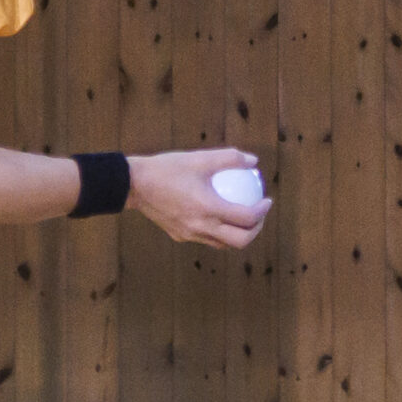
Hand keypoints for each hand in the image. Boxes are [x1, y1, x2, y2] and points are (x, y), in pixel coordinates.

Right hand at [128, 150, 272, 247]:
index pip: (246, 218)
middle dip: (255, 231)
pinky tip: (218, 217)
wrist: (134, 184)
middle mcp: (201, 227)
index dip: (262, 211)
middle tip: (258, 215)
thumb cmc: (168, 168)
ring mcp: (190, 235)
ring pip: (222, 244)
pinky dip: (217, 232)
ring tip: (242, 219)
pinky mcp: (179, 236)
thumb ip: (229, 158)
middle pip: (239, 241)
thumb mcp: (200, 158)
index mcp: (208, 209)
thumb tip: (253, 160)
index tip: (266, 200)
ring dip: (237, 235)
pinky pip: (205, 239)